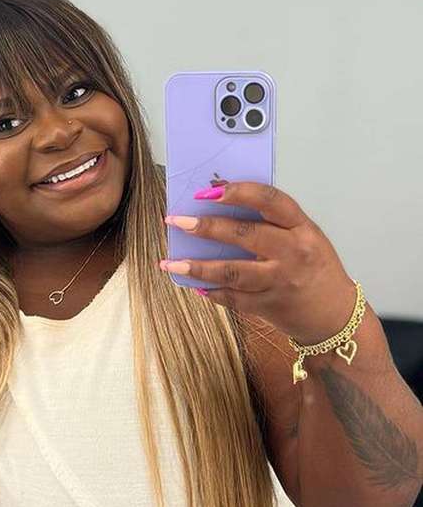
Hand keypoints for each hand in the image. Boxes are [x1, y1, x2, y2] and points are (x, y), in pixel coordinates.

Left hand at [161, 181, 356, 344]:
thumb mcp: (305, 236)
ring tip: (170, 262)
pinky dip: (210, 290)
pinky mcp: (269, 306)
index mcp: (302, 228)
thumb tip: (220, 200)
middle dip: (206, 226)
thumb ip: (272, 221)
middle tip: (177, 221)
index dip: (238, 192)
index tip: (208, 190)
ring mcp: (280, 282)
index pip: (270, 200)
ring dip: (197, 267)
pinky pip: (233, 298)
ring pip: (232, 272)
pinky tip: (193, 284)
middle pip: (244, 235)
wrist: (336, 317)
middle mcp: (293, 253)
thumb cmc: (315, 268)